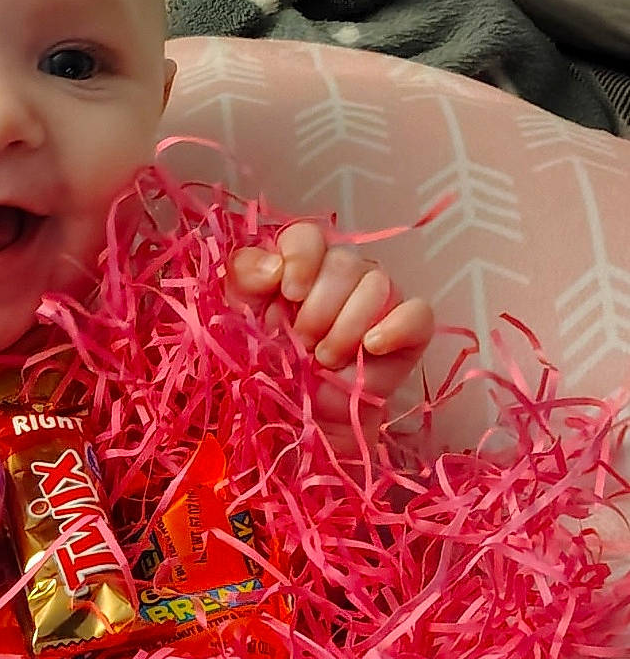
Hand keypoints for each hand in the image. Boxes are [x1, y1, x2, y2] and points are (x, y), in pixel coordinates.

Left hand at [227, 222, 434, 444]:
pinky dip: (395, 328)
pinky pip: (418, 313)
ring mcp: (379, 301)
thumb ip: (245, 279)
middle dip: (319, 309)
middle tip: (303, 343)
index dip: (302, 259)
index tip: (289, 294)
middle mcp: (343, 276)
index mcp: (301, 267)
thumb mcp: (240, 321)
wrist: (300, 422)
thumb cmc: (270, 369)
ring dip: (346, 326)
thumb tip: (273, 265)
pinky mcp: (408, 331)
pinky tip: (370, 348)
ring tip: (324, 359)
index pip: (309, 237)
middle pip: (344, 262)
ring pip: (377, 284)